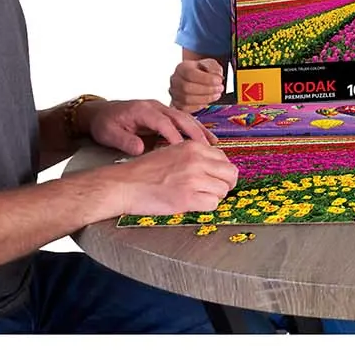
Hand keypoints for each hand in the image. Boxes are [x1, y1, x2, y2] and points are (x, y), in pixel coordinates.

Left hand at [83, 98, 211, 154]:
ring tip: (214, 144)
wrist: (101, 112)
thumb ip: (124, 141)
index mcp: (142, 110)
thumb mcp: (108, 133)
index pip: (162, 122)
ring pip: (185, 118)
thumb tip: (140, 149)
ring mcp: (161, 109)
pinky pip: (184, 121)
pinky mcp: (164, 114)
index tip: (182, 149)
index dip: (173, 135)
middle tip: (207, 148)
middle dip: (194, 132)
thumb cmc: (105, 123)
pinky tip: (206, 140)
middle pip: (180, 117)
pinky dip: (196, 129)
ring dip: (199, 130)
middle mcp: (155, 106)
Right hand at [110, 136, 239, 216]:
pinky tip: (192, 204)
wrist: (124, 184)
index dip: (220, 172)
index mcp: (194, 147)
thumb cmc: (145, 171)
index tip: (213, 178)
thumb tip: (216, 168)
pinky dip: (205, 207)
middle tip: (212, 190)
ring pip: (223, 190)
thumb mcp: (173, 152)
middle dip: (224, 184)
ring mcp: (193, 179)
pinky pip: (212, 204)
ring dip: (214, 196)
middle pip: (230, 174)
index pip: (224, 159)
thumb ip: (195, 157)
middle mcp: (197, 160)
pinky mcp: (187, 198)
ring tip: (197, 197)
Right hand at [169, 57, 224, 109]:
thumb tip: (217, 76)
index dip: (206, 79)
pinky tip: (208, 101)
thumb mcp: (210, 64)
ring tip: (216, 94)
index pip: (190, 74)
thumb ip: (214, 68)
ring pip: (186, 99)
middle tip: (220, 88)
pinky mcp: (177, 104)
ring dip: (205, 98)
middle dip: (207, 90)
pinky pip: (186, 108)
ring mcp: (174, 93)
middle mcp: (175, 80)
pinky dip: (199, 106)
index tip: (219, 80)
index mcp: (181, 67)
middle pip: (187, 88)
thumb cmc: (203, 70)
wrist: (197, 77)